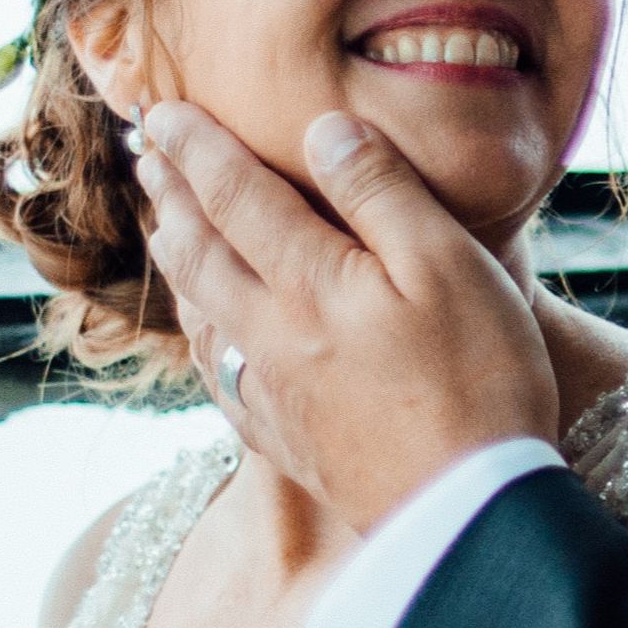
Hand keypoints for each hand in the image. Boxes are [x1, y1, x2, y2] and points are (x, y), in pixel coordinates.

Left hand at [136, 102, 557, 530]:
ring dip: (177, 261)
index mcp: (309, 283)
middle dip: (171, 197)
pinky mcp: (291, 443)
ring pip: (203, 315)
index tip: (161, 111)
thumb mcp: (450, 266)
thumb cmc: (479, 381)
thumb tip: (320, 130)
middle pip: (202, 252)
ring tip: (163, 230)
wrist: (469, 517)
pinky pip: (221, 376)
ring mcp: (275, 395)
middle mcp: (273, 335)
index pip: (234, 195)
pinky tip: (208, 338)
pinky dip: (201, 338)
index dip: (196, 147)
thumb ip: (380, 193)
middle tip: (147, 156)